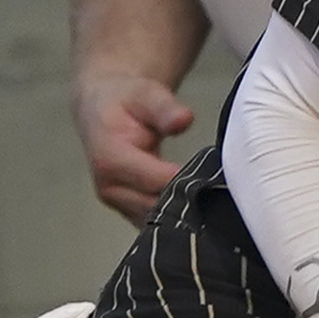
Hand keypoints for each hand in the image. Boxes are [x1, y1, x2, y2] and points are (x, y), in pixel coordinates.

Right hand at [76, 70, 194, 223]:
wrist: (103, 110)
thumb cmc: (125, 102)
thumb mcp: (146, 94)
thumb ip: (165, 108)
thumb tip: (183, 119)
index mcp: (110, 160)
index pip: (154, 182)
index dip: (184, 180)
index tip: (209, 173)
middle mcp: (110, 188)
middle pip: (157, 206)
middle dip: (186, 197)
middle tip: (215, 185)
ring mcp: (119, 204)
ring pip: (158, 220)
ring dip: (183, 211)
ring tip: (206, 192)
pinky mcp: (129, 212)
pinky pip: (157, 222)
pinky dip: (176, 217)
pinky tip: (194, 202)